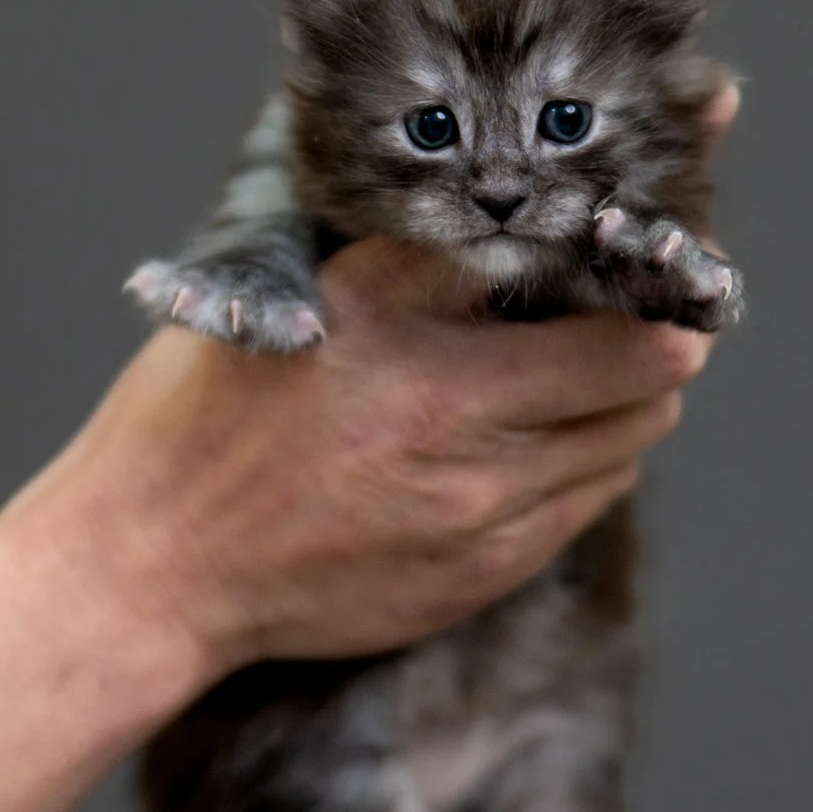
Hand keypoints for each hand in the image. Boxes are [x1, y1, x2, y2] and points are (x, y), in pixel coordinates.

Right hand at [11, 82, 740, 684]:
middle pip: (645, 388)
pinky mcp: (478, 581)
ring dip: (619, 414)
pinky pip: (577, 514)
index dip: (652, 286)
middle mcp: (463, 430)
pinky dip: (577, 474)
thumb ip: (422, 262)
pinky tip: (522, 453)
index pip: (612, 317)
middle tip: (629, 327)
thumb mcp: (299, 295)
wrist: (158, 566)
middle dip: (653, 350)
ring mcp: (481, 519)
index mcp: (417, 343)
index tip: (654, 267)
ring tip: (573, 388)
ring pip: (623, 454)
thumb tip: (527, 230)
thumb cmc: (208, 418)